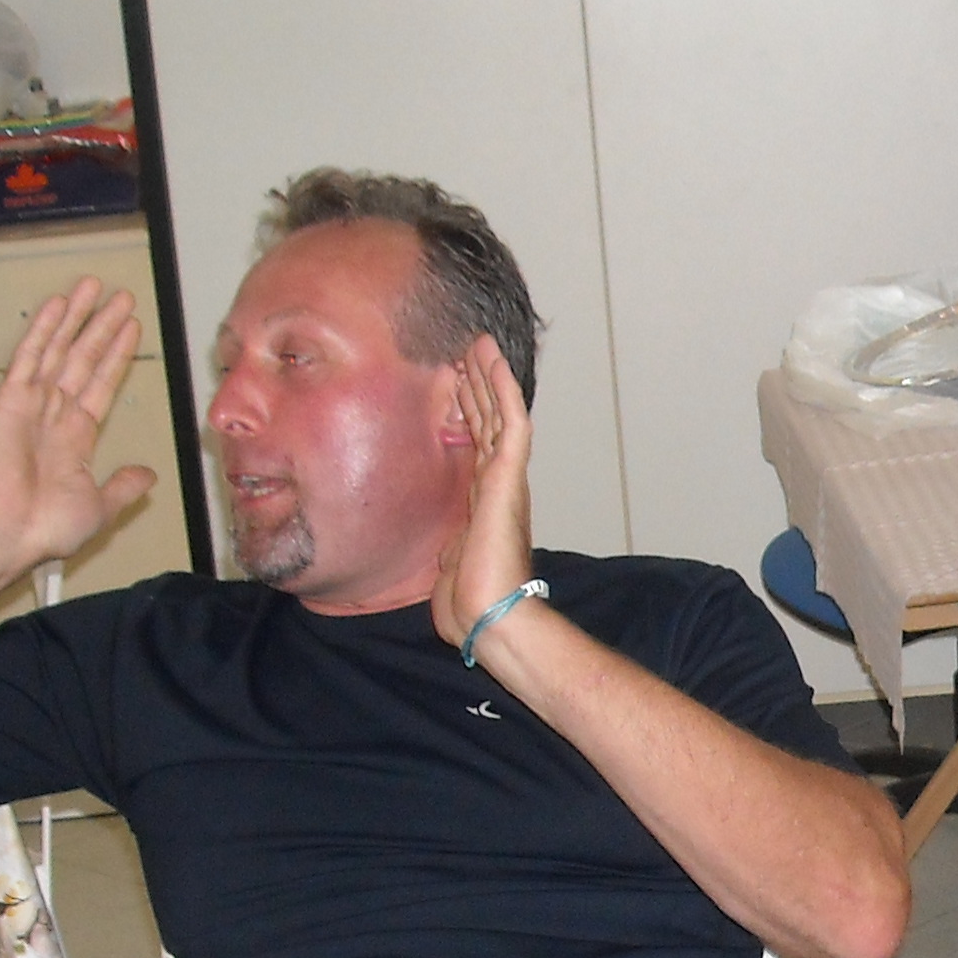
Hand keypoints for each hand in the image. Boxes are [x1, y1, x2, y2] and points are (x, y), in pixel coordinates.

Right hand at [0, 279, 152, 569]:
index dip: (117, 356)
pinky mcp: (10, 400)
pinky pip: (30, 358)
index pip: (102, 384)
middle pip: (83, 359)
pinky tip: (56, 305)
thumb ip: (123, 486)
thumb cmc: (47, 529)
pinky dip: (43, 330)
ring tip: (93, 286)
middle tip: (120, 297)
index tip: (131, 329)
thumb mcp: (101, 506)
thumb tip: (147, 474)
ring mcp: (32, 404)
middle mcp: (54, 414)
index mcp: (76, 437)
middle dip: (102, 327)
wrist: (11, 534)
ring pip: (59, 349)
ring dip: (76, 317)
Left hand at [432, 336, 538, 648]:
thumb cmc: (470, 602)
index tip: (458, 383)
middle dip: (477, 385)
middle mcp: (498, 486)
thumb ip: (450, 548)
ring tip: (478, 343)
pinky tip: (493, 360)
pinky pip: (511, 423)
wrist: (489, 615)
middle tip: (466, 350)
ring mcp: (506, 479)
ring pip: (499, 414)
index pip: (478, 445)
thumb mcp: (449, 564)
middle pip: (489, 422)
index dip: (470, 412)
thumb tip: (446, 551)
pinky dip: (503, 390)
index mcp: (485, 503)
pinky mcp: (510, 478)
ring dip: (488, 377)